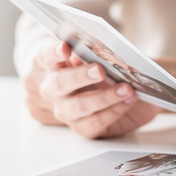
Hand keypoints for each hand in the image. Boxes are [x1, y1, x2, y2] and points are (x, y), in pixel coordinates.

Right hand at [22, 40, 157, 137]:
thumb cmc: (100, 68)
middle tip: (99, 70)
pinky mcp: (81, 127)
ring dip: (103, 97)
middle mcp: (53, 89)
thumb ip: (93, 52)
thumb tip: (101, 49)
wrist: (113, 93)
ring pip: (78, 106)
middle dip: (79, 76)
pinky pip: (95, 122)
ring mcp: (65, 110)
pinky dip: (114, 111)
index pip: (47, 56)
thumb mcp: (97, 56)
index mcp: (52, 65)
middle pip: (59, 83)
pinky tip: (128, 100)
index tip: (65, 47)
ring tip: (125, 88)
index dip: (54, 52)